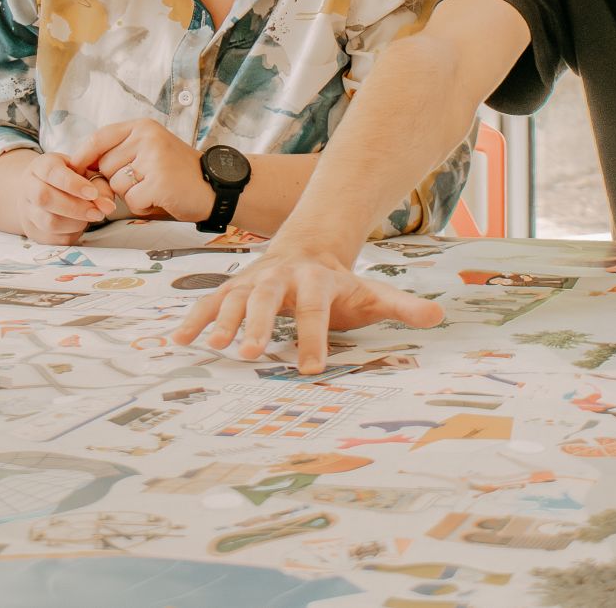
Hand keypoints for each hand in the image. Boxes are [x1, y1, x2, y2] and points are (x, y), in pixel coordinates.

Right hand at [7, 150, 110, 245]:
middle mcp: (29, 187)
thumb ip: (98, 183)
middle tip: (98, 212)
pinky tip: (80, 224)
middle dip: (75, 208)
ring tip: (92, 217)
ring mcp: (27, 211)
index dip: (73, 184)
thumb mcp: (84, 171)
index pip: (52, 172)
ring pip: (47, 222)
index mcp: (41, 166)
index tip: (92, 193)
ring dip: (75, 223)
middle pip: (45, 198)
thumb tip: (108, 206)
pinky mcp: (33, 231)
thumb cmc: (69, 178)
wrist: (41, 190)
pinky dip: (71, 234)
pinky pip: (52, 239)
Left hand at [70, 121, 207, 223]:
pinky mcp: (159, 182)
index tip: (75, 169)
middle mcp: (147, 138)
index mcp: (143, 127)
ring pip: (116, 185)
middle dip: (115, 180)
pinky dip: (143, 206)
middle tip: (143, 181)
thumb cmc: (179, 172)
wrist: (215, 187)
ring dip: (131, 195)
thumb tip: (81, 165)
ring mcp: (154, 159)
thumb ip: (121, 152)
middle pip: (104, 166)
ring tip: (155, 189)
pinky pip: (132, 201)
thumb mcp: (150, 150)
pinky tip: (161, 199)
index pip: (99, 138)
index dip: (82, 155)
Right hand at [171, 244, 444, 373]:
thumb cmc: (339, 283)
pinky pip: (209, 302)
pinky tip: (178, 341)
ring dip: (222, 321)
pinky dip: (194, 319)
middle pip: (267, 299)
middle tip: (249, 353)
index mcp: (315, 281)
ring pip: (234, 298)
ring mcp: (252, 281)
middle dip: (257, 324)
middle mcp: (279, 278)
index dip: (313, 338)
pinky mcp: (232, 288)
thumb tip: (437, 317)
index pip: (315, 310)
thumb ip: (401, 306)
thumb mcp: (371, 292)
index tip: (311, 368)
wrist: (306, 247)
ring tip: (214, 346)